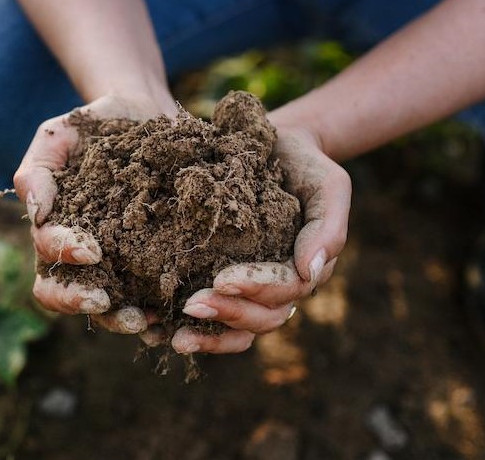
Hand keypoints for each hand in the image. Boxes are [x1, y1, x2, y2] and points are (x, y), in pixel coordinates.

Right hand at [13, 94, 177, 333]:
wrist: (146, 115)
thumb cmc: (95, 125)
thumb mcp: (59, 135)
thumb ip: (37, 171)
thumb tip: (36, 214)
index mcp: (55, 229)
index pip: (47, 255)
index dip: (63, 257)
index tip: (91, 250)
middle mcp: (81, 256)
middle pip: (66, 295)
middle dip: (81, 302)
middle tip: (105, 302)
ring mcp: (118, 264)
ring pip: (108, 307)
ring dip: (121, 318)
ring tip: (145, 319)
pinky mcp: (153, 264)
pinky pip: (151, 298)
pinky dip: (161, 314)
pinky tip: (176, 317)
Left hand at [171, 125, 350, 353]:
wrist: (275, 147)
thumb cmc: (305, 166)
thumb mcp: (328, 186)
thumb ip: (327, 227)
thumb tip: (309, 272)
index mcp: (304, 270)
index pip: (284, 291)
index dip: (255, 289)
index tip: (222, 279)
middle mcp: (278, 289)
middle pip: (260, 318)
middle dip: (227, 314)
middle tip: (191, 305)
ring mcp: (250, 291)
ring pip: (237, 329)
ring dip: (208, 336)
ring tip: (175, 337)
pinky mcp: (220, 282)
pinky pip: (211, 318)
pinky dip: (189, 328)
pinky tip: (156, 331)